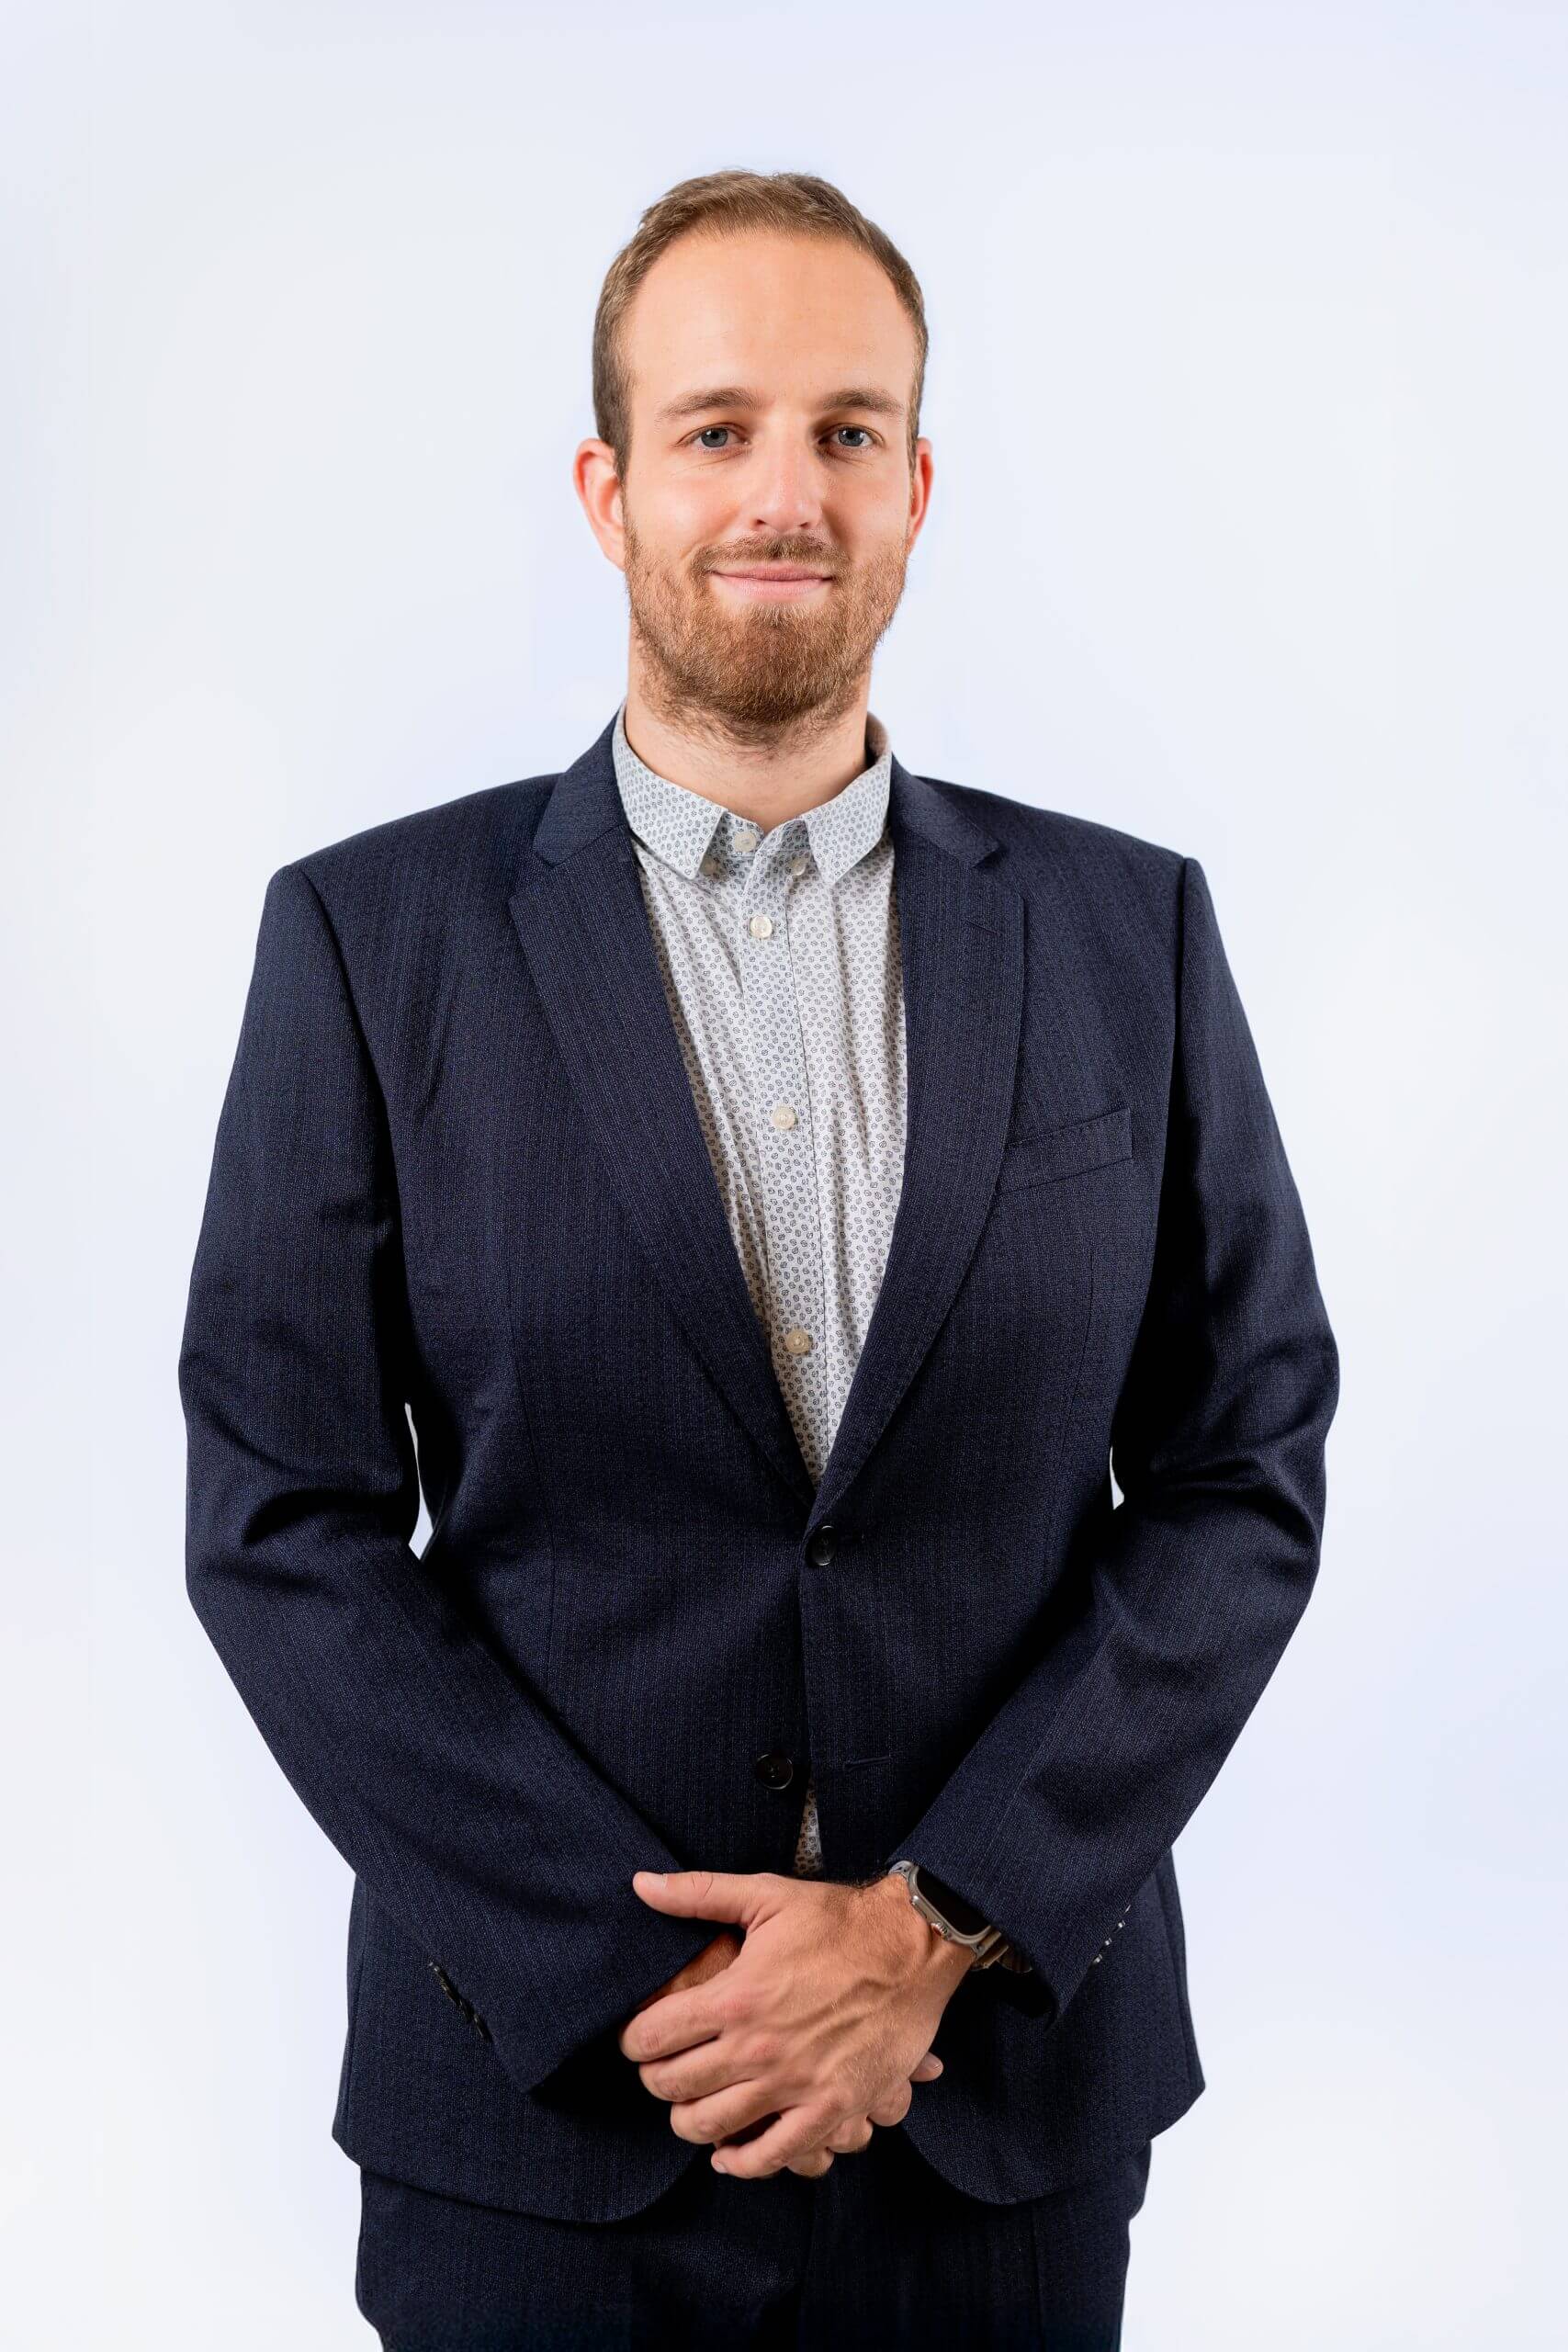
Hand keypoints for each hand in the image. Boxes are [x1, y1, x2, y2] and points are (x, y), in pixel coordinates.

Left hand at [620, 1867, 971, 2179]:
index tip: (637, 2039)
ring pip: (711, 2126)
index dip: (633, 2041)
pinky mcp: (832, 2109)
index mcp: (736, 1997)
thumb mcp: (767, 1895)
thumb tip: (640, 1884)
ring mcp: (795, 2084)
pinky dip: (741, 2163)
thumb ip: (698, 1893)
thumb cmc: (839, 1920)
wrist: (914, 1947)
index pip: (652, 2037)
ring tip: (689, 2107)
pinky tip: (728, 2154)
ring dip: (688, 2122)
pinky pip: (772, 2156)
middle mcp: (758, 2048)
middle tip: (659, 2071)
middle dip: (655, 2081)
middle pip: (673, 2086)